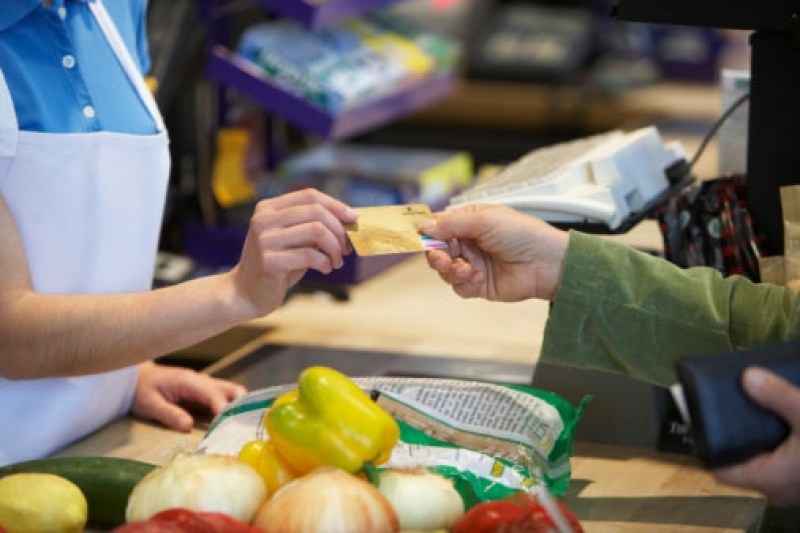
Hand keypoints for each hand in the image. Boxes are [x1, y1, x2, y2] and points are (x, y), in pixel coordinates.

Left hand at [131, 361, 245, 430]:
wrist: (136, 378)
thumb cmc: (141, 390)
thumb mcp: (150, 405)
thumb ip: (169, 414)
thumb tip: (188, 426)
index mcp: (189, 382)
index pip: (214, 395)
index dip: (224, 410)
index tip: (229, 427)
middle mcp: (202, 381)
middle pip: (232, 389)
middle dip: (241, 407)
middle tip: (241, 428)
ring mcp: (204, 385)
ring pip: (231, 393)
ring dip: (237, 408)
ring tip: (237, 429)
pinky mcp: (203, 392)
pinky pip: (222, 399)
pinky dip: (229, 411)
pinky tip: (228, 426)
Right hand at [230, 189, 357, 315]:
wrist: (247, 293)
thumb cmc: (279, 265)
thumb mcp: (295, 240)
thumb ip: (313, 226)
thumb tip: (351, 218)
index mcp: (268, 208)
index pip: (309, 195)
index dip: (336, 205)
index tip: (354, 218)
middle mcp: (263, 219)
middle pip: (316, 212)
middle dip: (339, 230)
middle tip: (346, 248)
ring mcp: (264, 239)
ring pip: (316, 231)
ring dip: (334, 248)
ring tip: (336, 262)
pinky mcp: (269, 261)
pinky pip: (310, 255)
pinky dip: (325, 262)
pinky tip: (325, 269)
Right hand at [420, 204, 568, 301]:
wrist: (547, 263)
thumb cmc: (523, 234)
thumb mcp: (485, 220)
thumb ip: (452, 223)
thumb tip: (424, 225)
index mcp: (470, 221)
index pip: (439, 225)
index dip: (426, 231)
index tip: (413, 235)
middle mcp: (469, 242)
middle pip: (437, 249)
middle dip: (435, 253)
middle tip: (440, 255)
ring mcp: (473, 264)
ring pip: (444, 269)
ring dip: (447, 268)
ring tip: (460, 266)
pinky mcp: (479, 285)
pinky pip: (458, 286)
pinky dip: (460, 281)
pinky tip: (472, 275)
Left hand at [712, 367, 799, 505]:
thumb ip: (779, 397)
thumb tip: (747, 376)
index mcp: (770, 479)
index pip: (720, 469)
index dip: (707, 444)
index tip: (701, 416)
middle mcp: (778, 488)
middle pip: (741, 462)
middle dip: (735, 434)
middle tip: (728, 403)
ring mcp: (794, 486)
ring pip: (764, 460)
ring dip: (760, 436)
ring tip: (753, 404)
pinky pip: (783, 460)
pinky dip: (779, 440)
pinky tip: (781, 416)